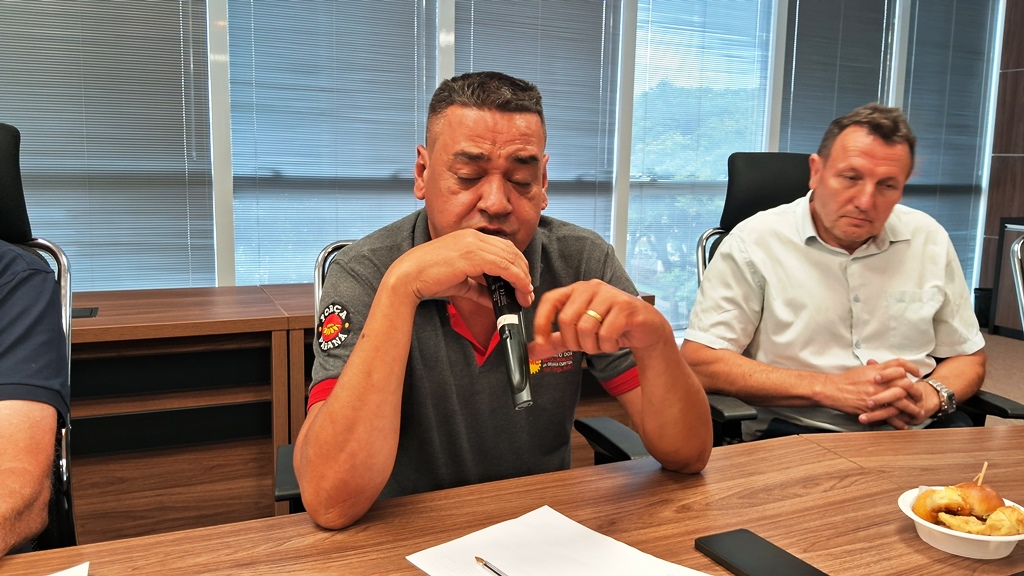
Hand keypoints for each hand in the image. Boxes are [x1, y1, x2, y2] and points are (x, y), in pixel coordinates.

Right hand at [387, 229, 533, 308]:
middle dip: (524, 271)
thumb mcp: (461, 283)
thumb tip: (495, 300)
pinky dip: (517, 278)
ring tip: (526, 294)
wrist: (409, 276)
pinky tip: (521, 290)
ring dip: (523, 277)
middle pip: (511, 251)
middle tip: (527, 291)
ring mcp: (473, 243)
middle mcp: (473, 237)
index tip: (522, 282)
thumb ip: (480, 289)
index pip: (503, 247)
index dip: (517, 264)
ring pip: (510, 257)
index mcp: (470, 238)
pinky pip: (504, 266)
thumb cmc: (429, 278)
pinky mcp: (473, 255)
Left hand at [529, 279, 672, 357]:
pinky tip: (614, 341)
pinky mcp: (625, 307)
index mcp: (577, 290)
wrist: (646, 328)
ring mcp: (610, 295)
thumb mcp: (579, 335)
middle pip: (566, 319)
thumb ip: (555, 341)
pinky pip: (605, 334)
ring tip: (602, 343)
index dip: (541, 321)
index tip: (540, 340)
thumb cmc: (612, 327)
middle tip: (585, 346)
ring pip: (586, 328)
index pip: (550, 300)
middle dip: (573, 342)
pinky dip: (607, 346)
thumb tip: (532, 350)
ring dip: (592, 346)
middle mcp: (592, 288)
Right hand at [819, 358, 920, 422]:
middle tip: (920, 395)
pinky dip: (898, 421)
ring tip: (917, 412)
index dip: (912, 368)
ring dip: (911, 408)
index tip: (917, 373)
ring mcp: (875, 395)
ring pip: (900, 401)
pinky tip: (903, 423)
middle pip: (904, 383)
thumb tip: (888, 367)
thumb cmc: (845, 380)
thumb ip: (877, 367)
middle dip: (915, 390)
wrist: (831, 390)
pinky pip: (889, 416)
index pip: (900, 365)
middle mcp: (878, 382)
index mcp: (876, 370)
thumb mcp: (863, 369)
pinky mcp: (871, 408)